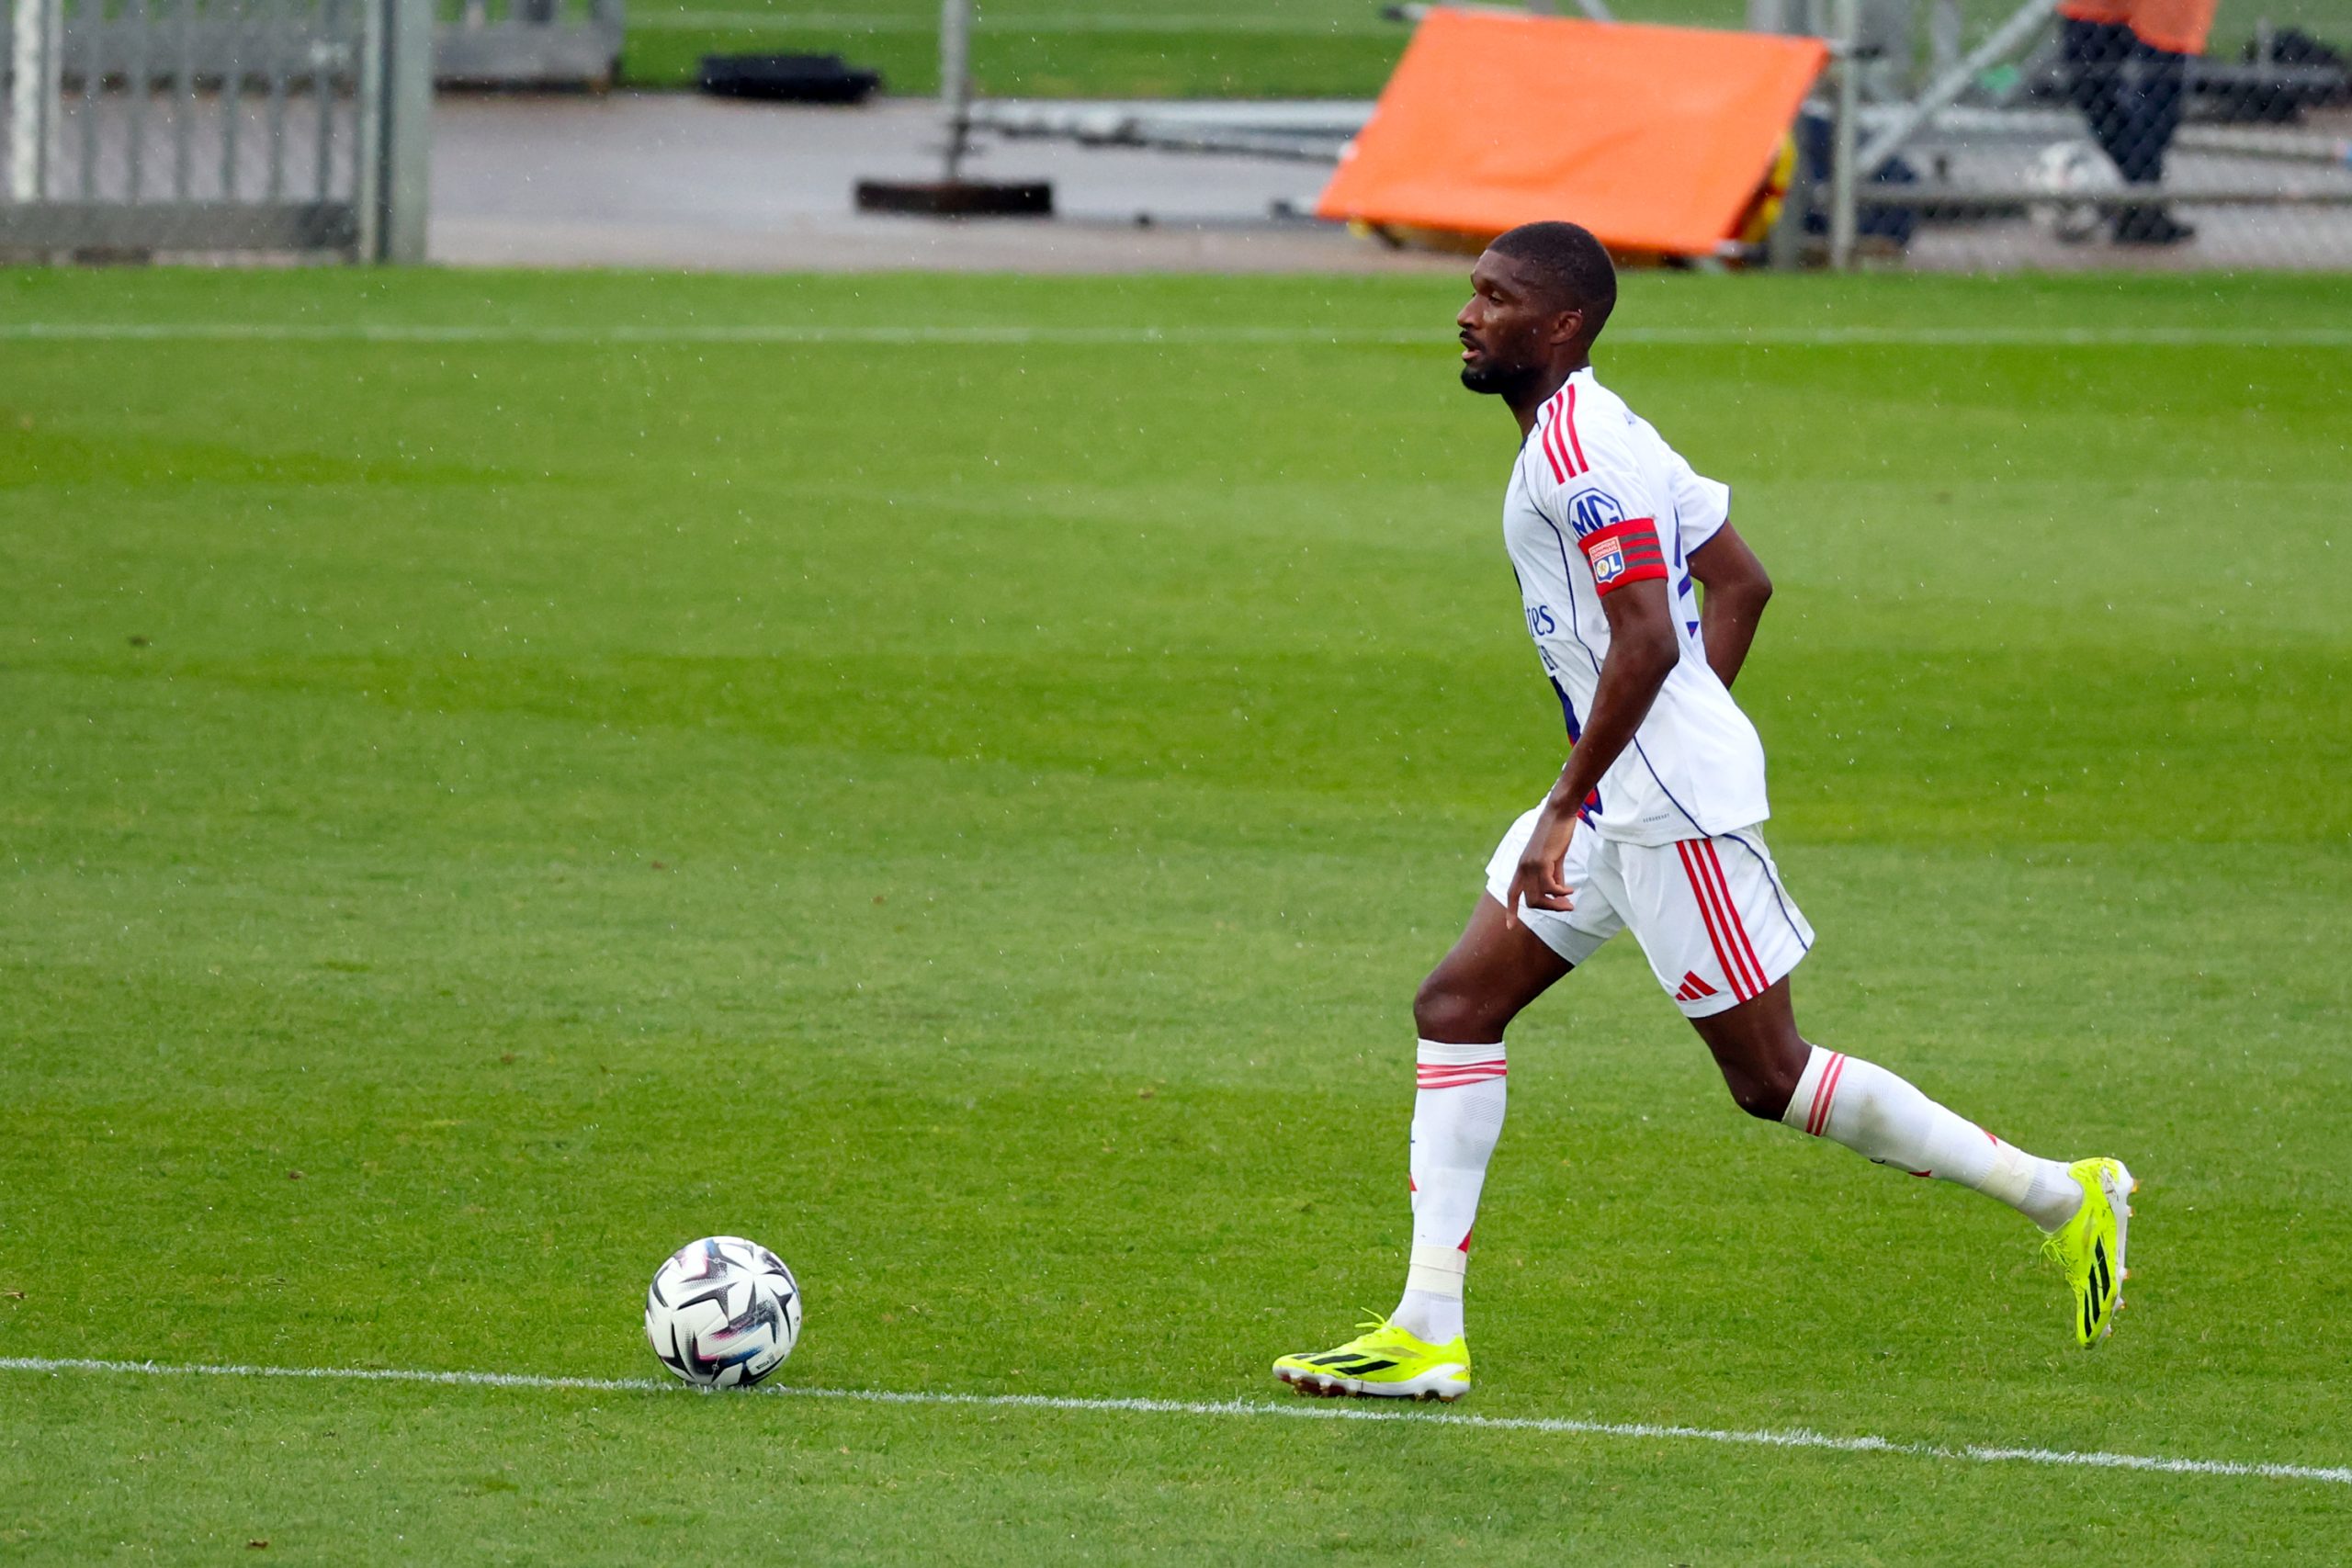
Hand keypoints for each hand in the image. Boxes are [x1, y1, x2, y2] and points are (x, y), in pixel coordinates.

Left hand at [1502, 803, 1578, 928]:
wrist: (1559, 814)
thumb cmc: (1557, 834)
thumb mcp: (1554, 859)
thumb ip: (1554, 876)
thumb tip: (1559, 895)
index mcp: (1522, 868)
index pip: (1512, 893)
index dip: (1511, 911)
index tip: (1509, 927)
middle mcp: (1522, 868)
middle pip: (1530, 902)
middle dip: (1549, 909)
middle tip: (1568, 907)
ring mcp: (1530, 865)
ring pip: (1539, 898)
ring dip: (1556, 904)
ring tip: (1571, 902)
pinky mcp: (1540, 861)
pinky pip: (1549, 887)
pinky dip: (1561, 892)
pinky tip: (1570, 889)